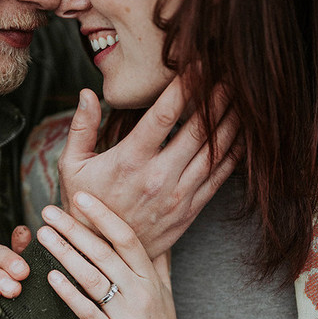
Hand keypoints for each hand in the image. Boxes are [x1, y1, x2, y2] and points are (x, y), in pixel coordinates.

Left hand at [36, 199, 186, 318]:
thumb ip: (158, 263)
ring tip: (43, 236)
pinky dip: (68, 293)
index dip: (103, 215)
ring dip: (65, 254)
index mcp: (150, 278)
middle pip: (104, 253)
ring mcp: (127, 316)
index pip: (126, 237)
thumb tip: (155, 235)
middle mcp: (140, 292)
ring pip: (92, 278)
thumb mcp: (166, 294)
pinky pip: (87, 312)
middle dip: (74, 229)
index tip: (80, 196)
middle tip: (48, 210)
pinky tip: (50, 277)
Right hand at [58, 79, 239, 259]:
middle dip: (218, 98)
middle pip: (198, 130)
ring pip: (214, 153)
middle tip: (234, 73)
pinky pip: (219, 178)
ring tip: (246, 97)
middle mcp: (158, 177)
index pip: (164, 114)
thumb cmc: (85, 205)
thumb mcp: (72, 166)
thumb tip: (87, 93)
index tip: (200, 63)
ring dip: (232, 122)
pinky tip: (245, 134)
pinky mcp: (189, 210)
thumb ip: (81, 128)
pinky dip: (235, 154)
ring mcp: (177, 195)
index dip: (186, 85)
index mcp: (130, 161)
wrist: (103, 255)